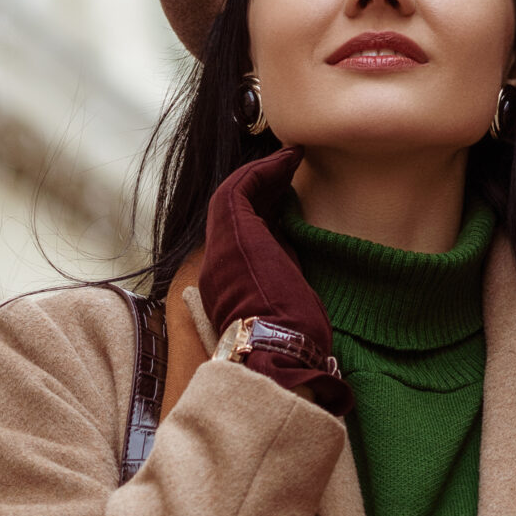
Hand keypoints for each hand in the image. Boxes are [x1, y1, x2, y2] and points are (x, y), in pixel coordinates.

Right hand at [198, 148, 348, 413]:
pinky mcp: (234, 236)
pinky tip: (286, 160)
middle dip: (260, 189)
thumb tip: (296, 263)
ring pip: (231, 198)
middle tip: (286, 169)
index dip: (263, 214)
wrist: (276, 357)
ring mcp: (222, 251)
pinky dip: (261, 171)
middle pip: (234, 215)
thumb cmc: (289, 348)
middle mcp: (218, 267)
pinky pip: (239, 189)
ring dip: (261, 174)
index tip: (287, 199)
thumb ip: (284, 285)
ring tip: (289, 157)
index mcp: (229, 289)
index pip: (242, 240)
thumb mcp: (287, 312)